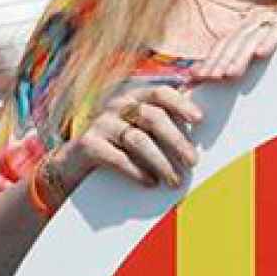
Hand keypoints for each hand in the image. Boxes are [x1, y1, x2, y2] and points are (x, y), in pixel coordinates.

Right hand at [49, 85, 203, 193]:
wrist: (74, 162)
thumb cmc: (121, 144)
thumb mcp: (141, 128)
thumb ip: (165, 124)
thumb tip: (202, 133)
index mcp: (135, 96)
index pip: (160, 93)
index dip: (181, 104)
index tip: (199, 120)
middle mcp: (117, 105)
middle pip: (153, 118)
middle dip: (177, 141)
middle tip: (193, 162)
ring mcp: (101, 123)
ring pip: (138, 140)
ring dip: (161, 162)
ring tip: (175, 180)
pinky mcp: (87, 144)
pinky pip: (117, 158)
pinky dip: (137, 171)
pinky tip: (150, 182)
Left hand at [191, 11, 276, 81]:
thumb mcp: (254, 78)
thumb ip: (228, 74)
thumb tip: (189, 81)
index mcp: (254, 30)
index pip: (227, 42)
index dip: (211, 59)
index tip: (197, 78)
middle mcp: (269, 21)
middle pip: (239, 37)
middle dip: (223, 59)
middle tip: (211, 79)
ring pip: (257, 33)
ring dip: (242, 54)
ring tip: (230, 74)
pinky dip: (271, 40)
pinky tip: (261, 54)